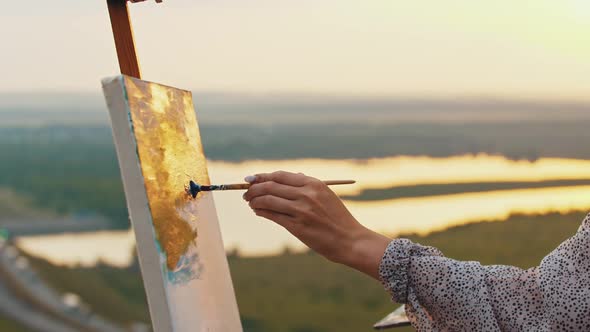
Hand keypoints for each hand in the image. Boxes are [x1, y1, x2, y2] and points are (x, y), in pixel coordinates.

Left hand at [243, 171, 390, 278]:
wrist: (350, 240)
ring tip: (250, 202)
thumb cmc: (338, 219)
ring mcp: (301, 210)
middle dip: (254, 188)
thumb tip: (292, 176)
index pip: (280, 175)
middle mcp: (306, 194)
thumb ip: (308, 185)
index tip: (252, 179)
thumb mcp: (326, 195)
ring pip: (268, 200)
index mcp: (314, 183)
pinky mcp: (297, 226)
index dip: (262, 176)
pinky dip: (261, 211)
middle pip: (271, 186)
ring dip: (254, 200)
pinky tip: (257, 211)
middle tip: (246, 192)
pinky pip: (272, 215)